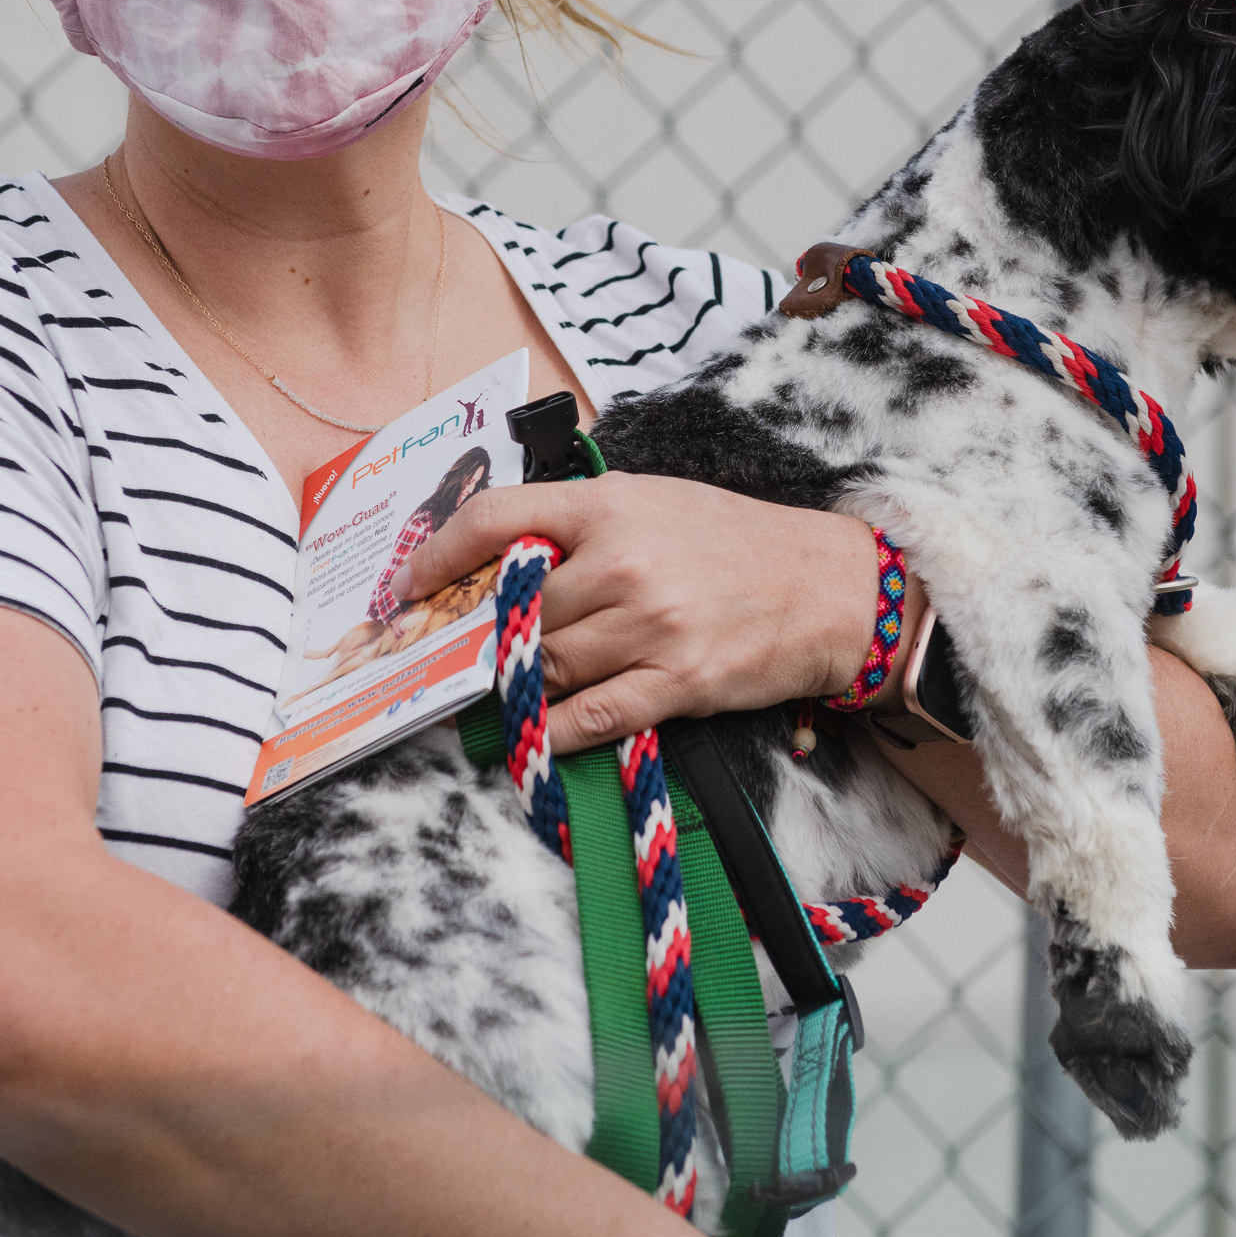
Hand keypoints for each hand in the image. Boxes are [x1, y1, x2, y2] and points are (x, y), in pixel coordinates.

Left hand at [399, 472, 880, 751]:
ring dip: (521, 683)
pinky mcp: (676, 683)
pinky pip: (589, 716)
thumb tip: (503, 558)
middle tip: (467, 652)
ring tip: (508, 688)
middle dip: (487, 637)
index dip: (437, 556)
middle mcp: (623, 563)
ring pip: (545, 665)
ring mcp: (649, 627)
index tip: (406, 586)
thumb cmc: (736, 544)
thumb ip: (581, 523)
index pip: (497, 521)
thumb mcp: (654, 502)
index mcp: (610, 506)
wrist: (828, 590)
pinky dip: (553, 731)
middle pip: (516, 611)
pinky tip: (537, 734)